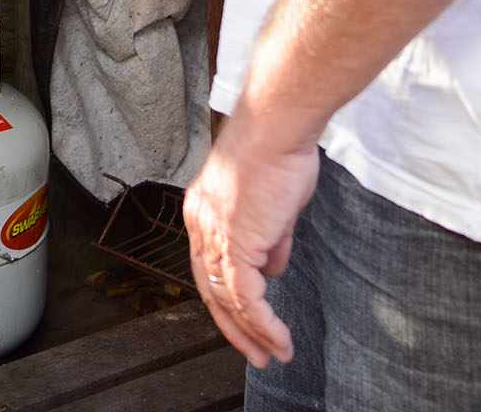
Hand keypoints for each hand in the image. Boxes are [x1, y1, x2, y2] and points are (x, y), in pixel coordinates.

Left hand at [182, 114, 318, 367]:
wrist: (276, 127)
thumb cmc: (276, 151)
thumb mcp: (272, 203)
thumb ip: (270, 238)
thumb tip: (272, 268)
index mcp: (203, 213)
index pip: (207, 269)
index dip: (226, 299)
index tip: (247, 321)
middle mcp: (200, 226)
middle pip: (209, 291)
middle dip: (234, 328)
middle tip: (256, 353)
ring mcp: (215, 235)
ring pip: (227, 300)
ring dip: (252, 333)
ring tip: (274, 354)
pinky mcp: (235, 243)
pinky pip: (246, 297)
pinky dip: (263, 324)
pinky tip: (279, 338)